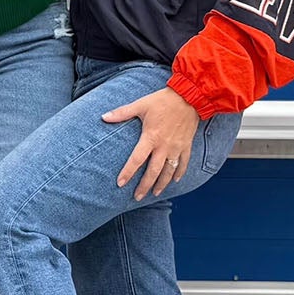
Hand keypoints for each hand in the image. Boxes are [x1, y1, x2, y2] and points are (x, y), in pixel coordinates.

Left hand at [102, 85, 201, 201]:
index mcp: (151, 137)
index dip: (128, 172)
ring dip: (161, 184)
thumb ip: (122, 113)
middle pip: (153, 172)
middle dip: (144, 186)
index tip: (120, 183)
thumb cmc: (163, 100)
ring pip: (168, 172)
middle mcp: (164, 146)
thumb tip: (103, 117)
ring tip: (155, 193)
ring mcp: (176, 148)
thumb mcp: (141, 105)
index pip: (136, 160)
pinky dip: (179, 173)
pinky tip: (175, 181)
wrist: (190, 96)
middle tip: (137, 197)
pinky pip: (183, 164)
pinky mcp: (186, 146)